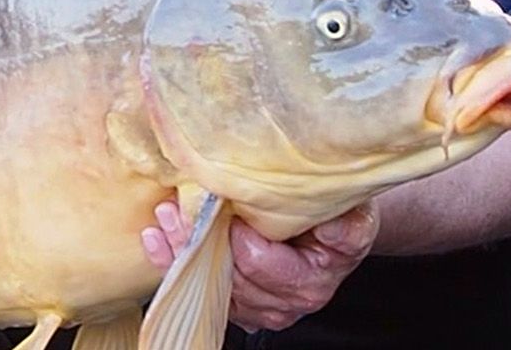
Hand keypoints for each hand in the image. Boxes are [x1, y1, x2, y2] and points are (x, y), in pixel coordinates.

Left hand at [140, 199, 377, 331]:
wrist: (336, 232)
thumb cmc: (342, 220)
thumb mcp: (355, 218)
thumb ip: (346, 227)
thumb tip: (331, 223)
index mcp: (308, 282)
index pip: (261, 263)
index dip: (239, 236)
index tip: (222, 205)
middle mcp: (281, 302)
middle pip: (228, 274)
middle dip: (201, 238)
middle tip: (180, 204)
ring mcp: (255, 306)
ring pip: (207, 282)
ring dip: (182, 248)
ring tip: (165, 213)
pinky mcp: (235, 301)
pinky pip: (196, 285)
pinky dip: (173, 260)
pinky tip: (156, 238)